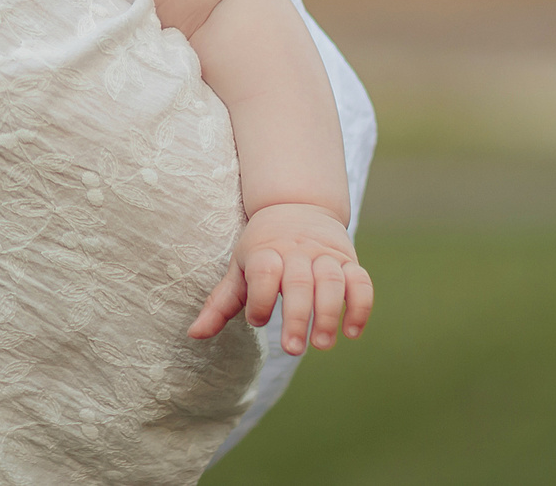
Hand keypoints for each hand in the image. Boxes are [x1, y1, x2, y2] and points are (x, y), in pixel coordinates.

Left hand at [188, 201, 373, 356]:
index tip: (257, 320)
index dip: (260, 299)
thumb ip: (220, 304)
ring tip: (322, 344)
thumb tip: (193, 335)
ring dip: (329, 314)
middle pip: (299, 282)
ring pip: (332, 281)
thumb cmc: (262, 247)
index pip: (263, 273)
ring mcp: (325, 255)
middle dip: (297, 316)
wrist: (295, 205)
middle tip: (293, 349)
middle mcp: (297, 251)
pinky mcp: (349, 261)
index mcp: (266, 251)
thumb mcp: (239, 268)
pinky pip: (361, 281)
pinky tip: (352, 332)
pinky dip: (360, 306)